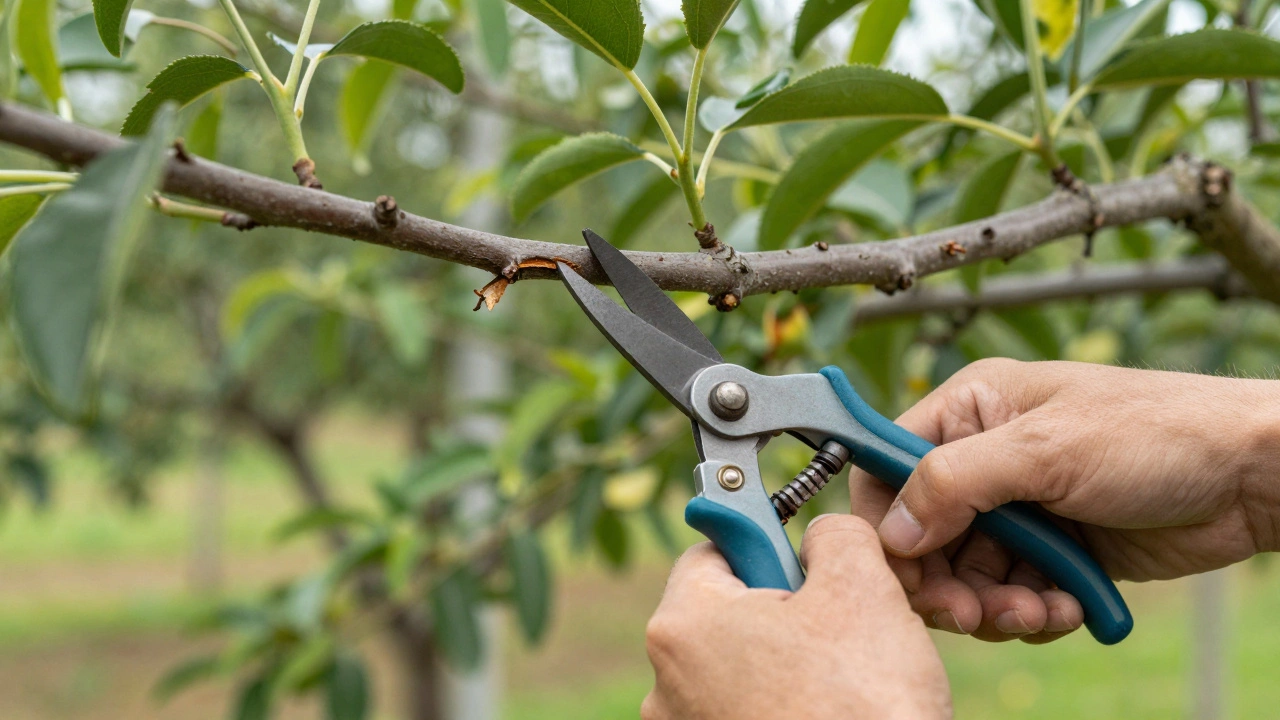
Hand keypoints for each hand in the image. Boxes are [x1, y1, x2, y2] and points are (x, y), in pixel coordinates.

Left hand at [641, 515, 950, 719]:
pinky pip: (743, 709)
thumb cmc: (865, 701)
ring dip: (784, 661)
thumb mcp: (861, 585)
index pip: (712, 548)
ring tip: (837, 681)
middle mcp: (666, 683)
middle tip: (835, 628)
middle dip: (780, 608)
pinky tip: (825, 711)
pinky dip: (781, 703)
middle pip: (725, 610)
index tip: (801, 559)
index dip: (765, 544)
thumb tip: (821, 535)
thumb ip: (832, 534)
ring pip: (739, 666)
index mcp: (683, 624)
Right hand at [850, 358, 1279, 643]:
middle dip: (943, 581)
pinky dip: (1029, 614)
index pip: (886, 465)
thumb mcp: (1045, 449)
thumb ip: (955, 482)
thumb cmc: (1158, 433)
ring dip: (991, 607)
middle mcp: (985, 459)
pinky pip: (1010, 596)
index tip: (899, 567)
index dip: (885, 521)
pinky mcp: (1052, 552)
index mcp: (971, 410)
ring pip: (964, 575)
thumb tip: (892, 530)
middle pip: (921, 535)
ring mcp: (1019, 509)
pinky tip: (1064, 611)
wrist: (1250, 478)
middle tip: (970, 615)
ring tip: (1034, 615)